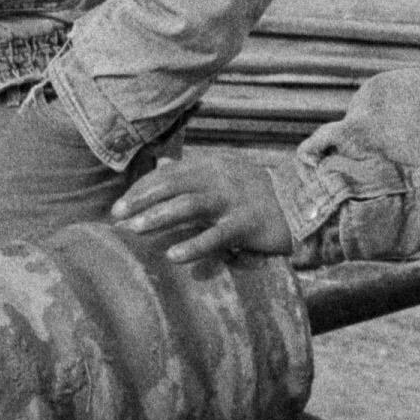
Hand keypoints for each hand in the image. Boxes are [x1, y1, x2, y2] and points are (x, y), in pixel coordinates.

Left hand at [111, 151, 301, 265]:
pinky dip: (195, 245)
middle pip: (173, 185)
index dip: (141, 189)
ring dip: (160, 216)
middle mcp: (218, 179)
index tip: (119, 206)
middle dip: (142, 199)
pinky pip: (217, 236)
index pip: (168, 174)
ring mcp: (233, 200)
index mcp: (210, 166)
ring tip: (135, 230)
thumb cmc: (255, 193)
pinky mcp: (247, 224)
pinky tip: (174, 256)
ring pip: (190, 205)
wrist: (302, 202)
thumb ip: (191, 171)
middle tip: (117, 216)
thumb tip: (159, 163)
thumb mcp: (224, 173)